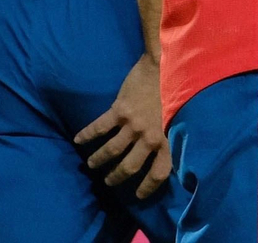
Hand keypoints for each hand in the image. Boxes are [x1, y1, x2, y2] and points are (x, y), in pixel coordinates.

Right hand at [75, 54, 171, 198]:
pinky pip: (99, 128)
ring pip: (111, 151)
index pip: (159, 172)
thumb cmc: (175, 89)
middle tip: (108, 181)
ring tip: (91, 164)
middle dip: (116, 177)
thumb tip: (169, 151)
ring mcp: (133, 124)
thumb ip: (171, 134)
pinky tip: (78, 139)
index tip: (137, 194)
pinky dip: (87, 135)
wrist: (165, 62)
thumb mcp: (179, 115)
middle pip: (129, 167)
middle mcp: (150, 135)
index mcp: (167, 138)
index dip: (148, 187)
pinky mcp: (120, 110)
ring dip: (98, 160)